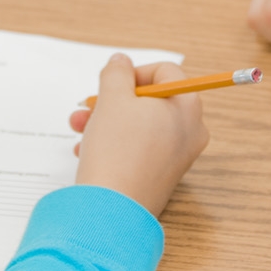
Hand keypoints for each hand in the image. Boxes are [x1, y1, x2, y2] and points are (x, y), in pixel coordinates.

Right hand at [66, 56, 208, 217]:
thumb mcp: (112, 99)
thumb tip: (121, 62)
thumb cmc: (116, 150)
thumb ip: (116, 73)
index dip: (133, 72)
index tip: (109, 83)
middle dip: (113, 101)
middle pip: (151, 100)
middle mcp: (191, 129)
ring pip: (141, 125)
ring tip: (79, 129)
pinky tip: (86, 150)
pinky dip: (114, 143)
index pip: (164, 71)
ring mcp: (178, 155)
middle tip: (88, 106)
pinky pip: (140, 149)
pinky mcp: (162, 175)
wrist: (112, 209)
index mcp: (187, 105)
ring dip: (107, 121)